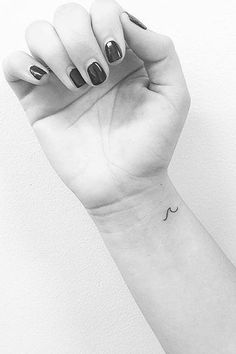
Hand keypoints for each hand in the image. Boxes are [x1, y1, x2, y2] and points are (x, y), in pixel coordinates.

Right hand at [3, 0, 189, 213]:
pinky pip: (13, 64)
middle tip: (97, 76)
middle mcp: (89, 63)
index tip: (117, 56)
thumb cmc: (150, 146)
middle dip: (82, 38)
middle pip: (69, 15)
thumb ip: (160, 50)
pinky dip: (22, 62)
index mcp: (121, 58)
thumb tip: (127, 23)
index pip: (103, 11)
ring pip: (39, 33)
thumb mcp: (173, 95)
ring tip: (77, 84)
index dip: (107, 23)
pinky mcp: (39, 102)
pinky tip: (44, 79)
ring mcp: (62, 81)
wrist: (125, 185)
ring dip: (56, 50)